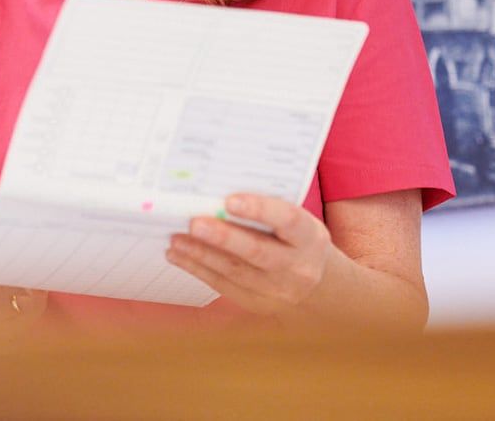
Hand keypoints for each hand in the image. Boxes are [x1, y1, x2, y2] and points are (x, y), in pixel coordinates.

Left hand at [165, 193, 332, 322]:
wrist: (319, 285)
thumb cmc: (298, 239)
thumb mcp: (298, 221)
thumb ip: (269, 208)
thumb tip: (220, 191)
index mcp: (310, 237)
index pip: (288, 220)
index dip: (260, 209)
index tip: (231, 200)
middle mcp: (296, 267)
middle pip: (257, 251)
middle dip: (223, 237)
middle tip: (194, 223)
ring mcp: (277, 290)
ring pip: (234, 271)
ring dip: (201, 253)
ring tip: (176, 238)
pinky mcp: (257, 303)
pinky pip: (223, 285)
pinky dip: (197, 268)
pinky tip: (178, 255)